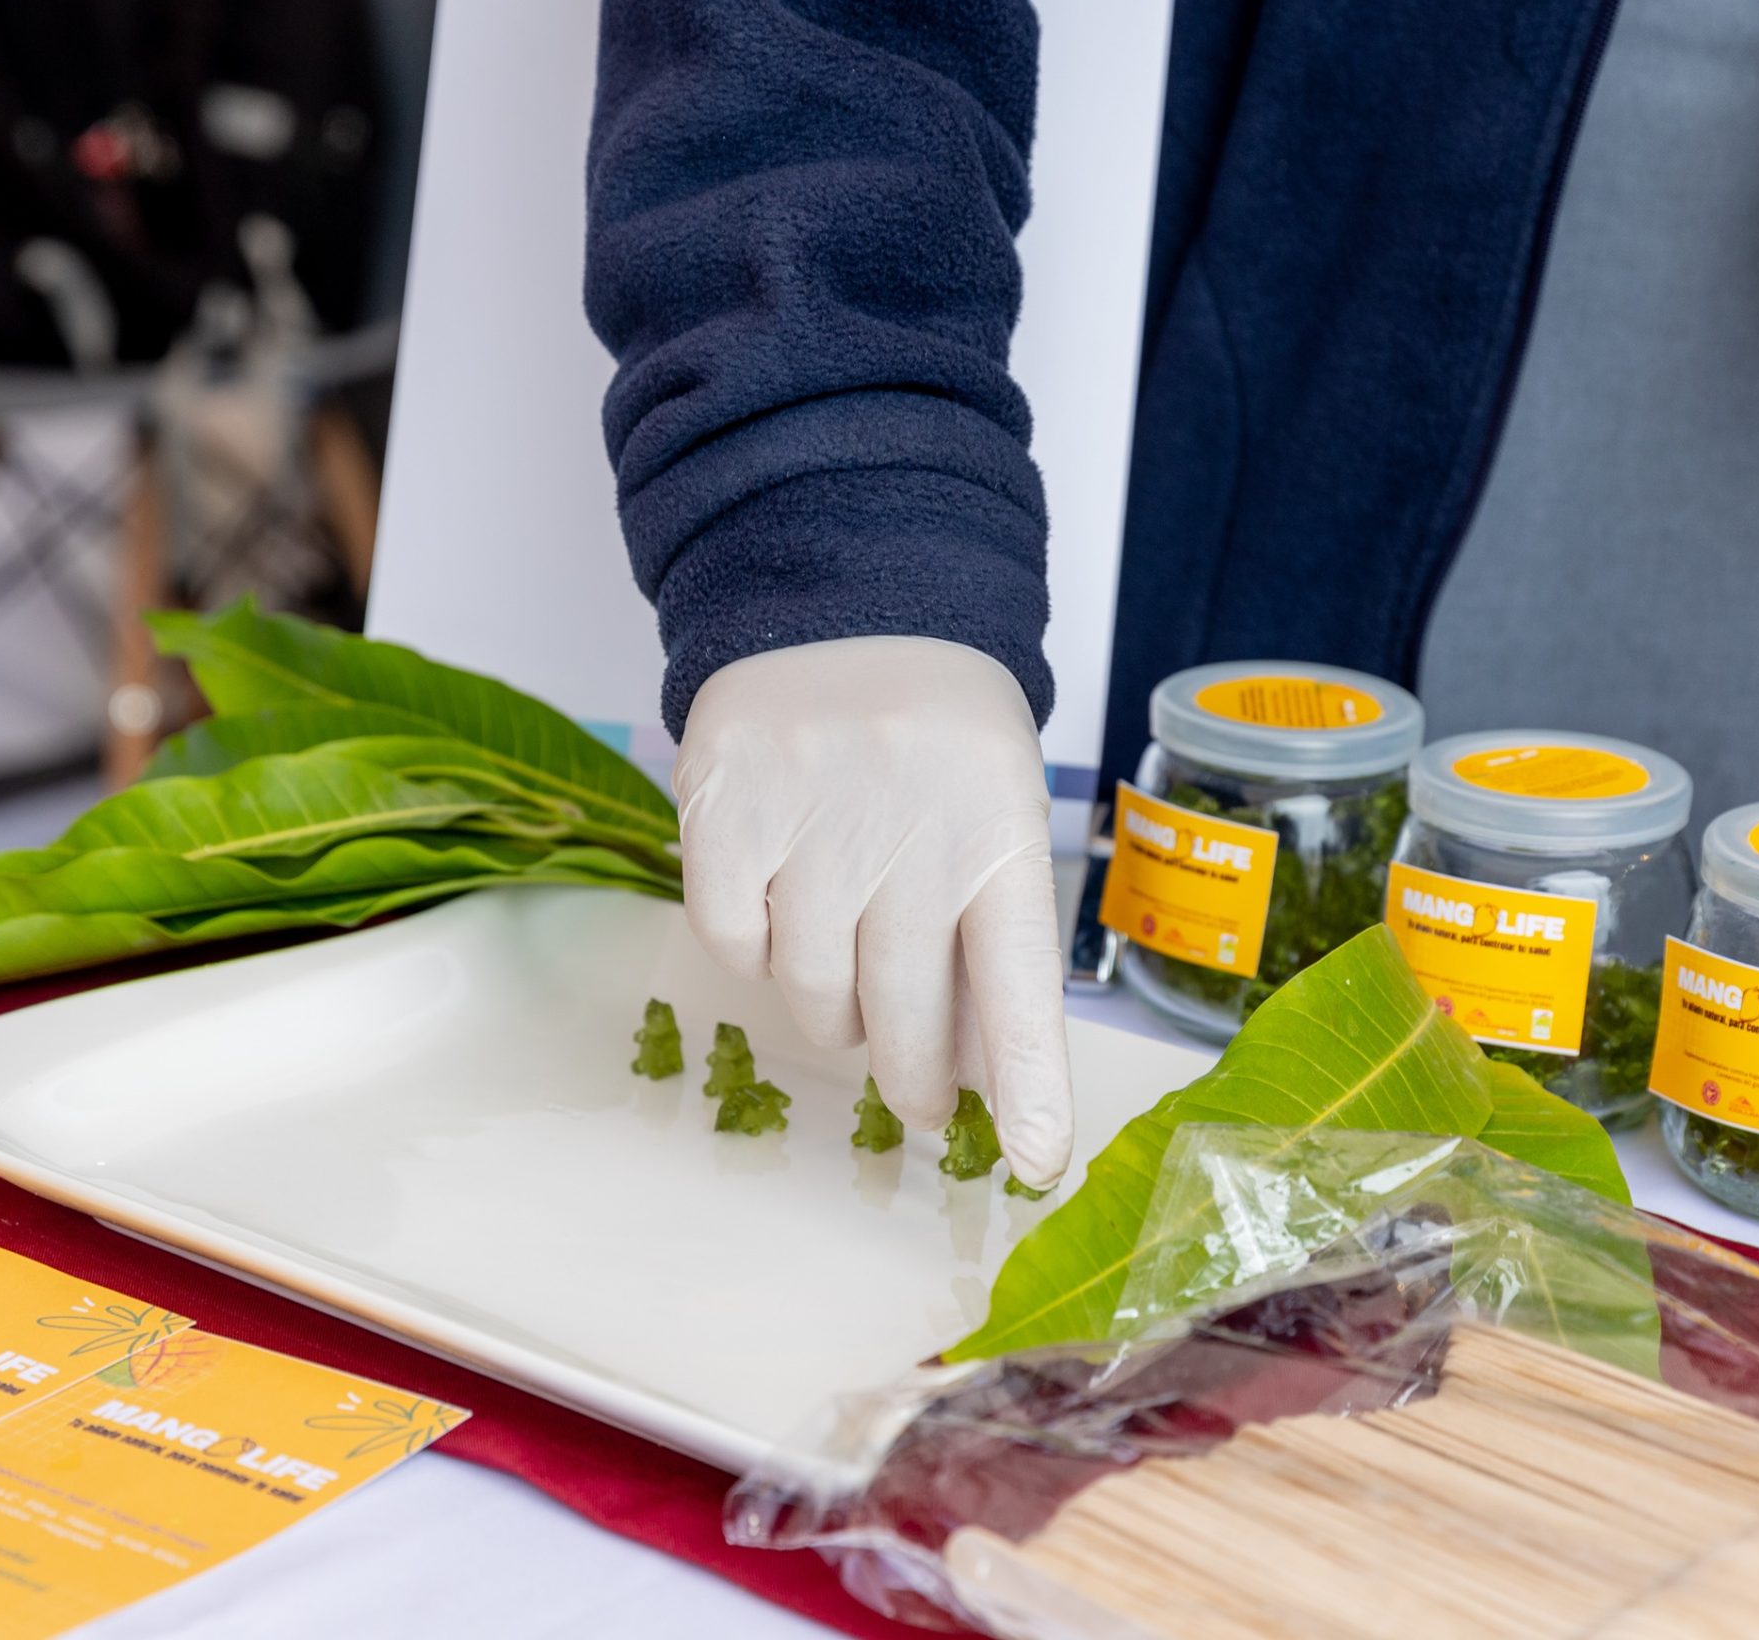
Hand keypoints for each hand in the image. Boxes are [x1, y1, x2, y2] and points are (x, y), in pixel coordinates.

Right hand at [673, 637, 1072, 1186]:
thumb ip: (987, 936)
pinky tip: (785, 908)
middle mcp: (907, 829)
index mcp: (998, 830)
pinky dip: (758, 951)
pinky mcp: (724, 809)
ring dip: (837, 1013)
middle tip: (923, 1100)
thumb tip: (977, 1080)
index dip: (1026, 1081)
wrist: (842, 599)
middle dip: (919, 1080)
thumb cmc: (938, 738)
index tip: (1033, 1160)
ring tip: (854, 975)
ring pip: (814, 994)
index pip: (1018, 982)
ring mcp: (809, 819)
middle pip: (906, 1015)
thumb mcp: (995, 814)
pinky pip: (734, 944)